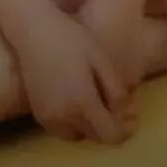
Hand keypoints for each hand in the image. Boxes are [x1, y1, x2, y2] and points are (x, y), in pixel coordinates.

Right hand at [13, 1, 138, 145]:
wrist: (33, 30)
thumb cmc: (70, 38)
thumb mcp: (101, 59)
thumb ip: (116, 91)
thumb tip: (127, 115)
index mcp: (82, 103)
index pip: (110, 135)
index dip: (125, 130)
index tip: (134, 118)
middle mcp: (64, 117)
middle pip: (95, 136)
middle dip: (109, 126)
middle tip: (116, 105)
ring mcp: (48, 117)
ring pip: (77, 135)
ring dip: (89, 127)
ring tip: (95, 103)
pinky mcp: (37, 113)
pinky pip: (61, 129)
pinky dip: (72, 124)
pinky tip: (75, 102)